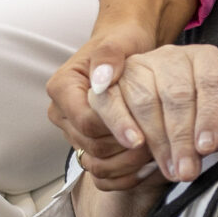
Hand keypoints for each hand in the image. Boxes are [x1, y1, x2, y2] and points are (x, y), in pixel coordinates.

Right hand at [46, 0, 199, 190]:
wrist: (125, 52)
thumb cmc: (121, 44)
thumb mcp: (118, 42)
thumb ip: (109, 55)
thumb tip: (101, 79)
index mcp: (62, 88)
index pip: (86, 121)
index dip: (114, 129)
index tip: (141, 136)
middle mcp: (62, 113)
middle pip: (91, 145)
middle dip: (123, 148)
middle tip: (155, 147)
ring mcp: (73, 132)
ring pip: (97, 162)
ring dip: (126, 163)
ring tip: (155, 156)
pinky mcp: (86, 146)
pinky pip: (101, 172)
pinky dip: (124, 174)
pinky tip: (147, 168)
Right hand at [89, 43, 217, 183]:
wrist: (168, 122)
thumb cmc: (204, 124)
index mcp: (207, 60)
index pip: (211, 81)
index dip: (210, 115)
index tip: (207, 147)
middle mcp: (173, 56)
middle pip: (176, 93)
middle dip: (182, 138)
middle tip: (187, 171)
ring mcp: (140, 66)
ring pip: (145, 98)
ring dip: (157, 139)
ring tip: (169, 169)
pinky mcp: (113, 82)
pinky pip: (111, 99)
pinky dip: (121, 122)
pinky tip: (134, 144)